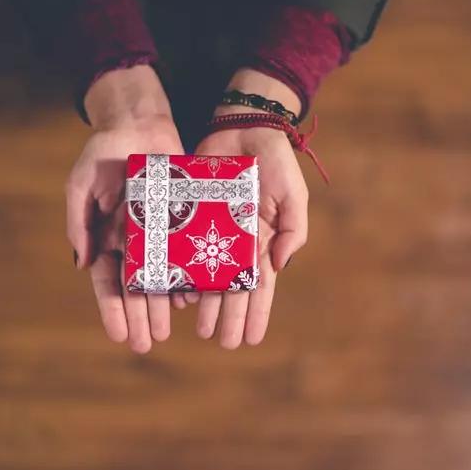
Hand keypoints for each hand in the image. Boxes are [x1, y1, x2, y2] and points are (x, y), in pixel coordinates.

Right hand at [66, 66, 182, 353]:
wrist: (139, 123)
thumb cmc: (105, 151)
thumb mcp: (82, 182)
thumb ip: (79, 221)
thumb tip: (82, 263)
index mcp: (106, 237)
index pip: (108, 282)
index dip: (112, 309)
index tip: (119, 335)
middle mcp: (133, 241)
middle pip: (135, 288)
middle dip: (139, 317)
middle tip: (146, 344)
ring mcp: (159, 233)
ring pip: (161, 278)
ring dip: (162, 306)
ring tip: (166, 331)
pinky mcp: (182, 221)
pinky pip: (186, 254)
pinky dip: (188, 277)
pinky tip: (192, 298)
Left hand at [185, 70, 308, 347]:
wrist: (242, 127)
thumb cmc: (274, 161)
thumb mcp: (292, 194)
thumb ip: (292, 229)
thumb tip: (280, 265)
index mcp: (262, 241)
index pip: (260, 286)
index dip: (257, 313)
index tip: (252, 339)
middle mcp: (236, 242)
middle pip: (232, 288)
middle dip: (229, 317)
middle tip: (222, 342)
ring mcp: (212, 231)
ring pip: (207, 275)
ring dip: (205, 303)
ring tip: (199, 328)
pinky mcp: (189, 216)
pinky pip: (183, 249)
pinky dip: (181, 272)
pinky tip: (177, 294)